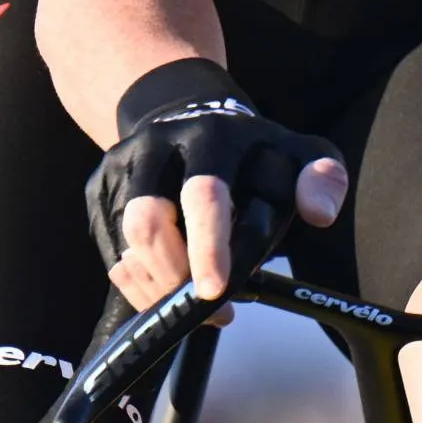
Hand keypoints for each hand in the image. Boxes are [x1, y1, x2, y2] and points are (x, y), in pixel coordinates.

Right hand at [85, 59, 348, 310]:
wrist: (183, 110)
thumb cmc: (252, 151)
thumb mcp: (299, 153)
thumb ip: (323, 179)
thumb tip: (318, 213)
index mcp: (212, 136)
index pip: (204, 194)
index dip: (208, 246)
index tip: (216, 292)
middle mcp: (158, 146)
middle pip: (148, 221)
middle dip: (175, 277)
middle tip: (212, 312)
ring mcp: (121, 166)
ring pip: (124, 242)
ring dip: (157, 288)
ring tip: (191, 311)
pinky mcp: (99, 189)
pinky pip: (109, 251)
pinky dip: (137, 284)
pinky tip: (166, 296)